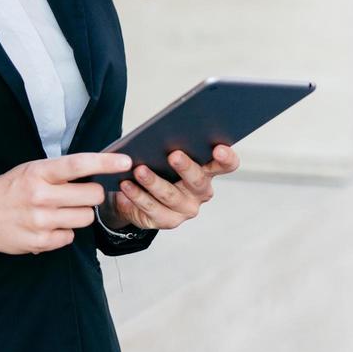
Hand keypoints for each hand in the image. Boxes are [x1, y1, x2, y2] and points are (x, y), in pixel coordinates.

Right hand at [0, 152, 133, 255]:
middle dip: (92, 195)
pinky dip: (63, 232)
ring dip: (78, 214)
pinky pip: (70, 237)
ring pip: (85, 218)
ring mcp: (40, 221)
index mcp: (37, 173)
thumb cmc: (6, 190)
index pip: (78, 164)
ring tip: (58, 211)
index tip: (125, 161)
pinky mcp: (40, 242)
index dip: (105, 163)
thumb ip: (58, 173)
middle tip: (79, 195)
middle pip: (92, 196)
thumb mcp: (28, 171)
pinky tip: (46, 226)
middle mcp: (39, 196)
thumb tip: (95, 173)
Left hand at [108, 144, 240, 230]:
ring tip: (139, 170)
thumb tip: (160, 131)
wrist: (134, 194)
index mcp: (207, 171)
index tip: (218, 148)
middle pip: (198, 180)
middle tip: (173, 155)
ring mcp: (185, 209)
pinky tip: (126, 184)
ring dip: (154, 182)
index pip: (226, 165)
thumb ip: (168, 143)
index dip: (226, 158)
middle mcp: (200, 192)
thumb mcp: (163, 153)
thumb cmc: (155, 167)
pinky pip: (151, 208)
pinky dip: (137, 195)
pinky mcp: (167, 221)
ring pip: (171, 195)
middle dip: (185, 167)